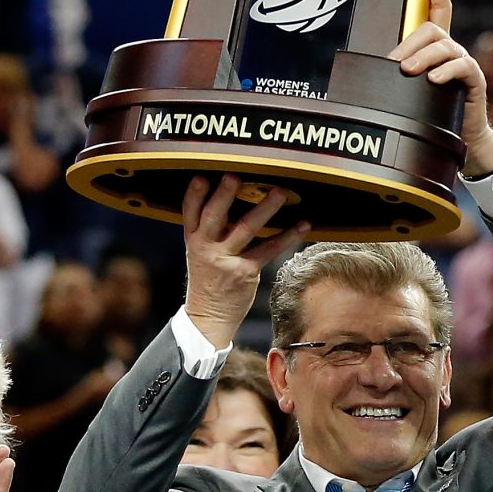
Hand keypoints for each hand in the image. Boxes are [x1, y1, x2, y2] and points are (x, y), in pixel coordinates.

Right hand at [180, 174, 303, 348]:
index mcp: (193, 238)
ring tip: (279, 193)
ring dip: (265, 209)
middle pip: (214, 215)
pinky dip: (288, 236)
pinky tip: (302, 225)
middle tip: (235, 176)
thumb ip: (211, 229)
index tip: (203, 176)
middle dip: (224, 195)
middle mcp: (206, 247)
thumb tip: (231, 199)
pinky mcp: (245, 272)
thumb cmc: (209, 278)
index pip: (190, 211)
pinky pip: (269, 249)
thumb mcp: (200, 252)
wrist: (210, 316)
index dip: (195, 193)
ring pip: (246, 228)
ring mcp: (225, 260)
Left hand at [389, 0, 492, 173]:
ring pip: (444, 48)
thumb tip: (373, 71)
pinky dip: (445, 72)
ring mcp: (465, 62)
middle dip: (411, 44)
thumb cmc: (436, 110)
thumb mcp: (414, 89)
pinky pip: (461, 67)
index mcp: (439, 47)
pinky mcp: (475, 79)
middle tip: (395, 64)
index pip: (439, 10)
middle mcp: (454, 49)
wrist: (463, 138)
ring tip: (409, 73)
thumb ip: (400, 74)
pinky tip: (433, 80)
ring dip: (423, 58)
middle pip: (433, 30)